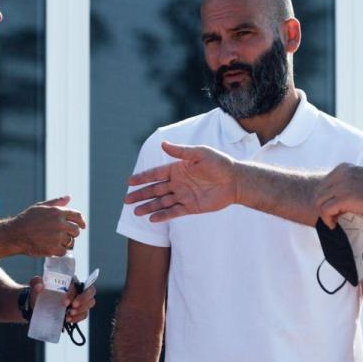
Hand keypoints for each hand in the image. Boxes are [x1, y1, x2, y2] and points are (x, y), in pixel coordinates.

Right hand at [8, 196, 85, 256]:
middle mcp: (60, 224)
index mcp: (58, 212)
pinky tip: (52, 248)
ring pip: (70, 242)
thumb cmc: (27, 219)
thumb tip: (69, 197)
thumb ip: (56, 202)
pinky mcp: (53, 248)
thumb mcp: (40, 207)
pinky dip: (59, 251)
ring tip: (54, 241)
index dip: (81, 222)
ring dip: (65, 243)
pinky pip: (64, 252)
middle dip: (72, 233)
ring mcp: (57, 237)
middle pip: (76, 230)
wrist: (15, 234)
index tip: (83, 226)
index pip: (77, 216)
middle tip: (64, 235)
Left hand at [27, 276, 96, 323]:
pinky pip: (84, 314)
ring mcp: (80, 301)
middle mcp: (78, 289)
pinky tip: (69, 320)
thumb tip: (39, 287)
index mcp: (70, 280)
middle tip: (73, 307)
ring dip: (82, 310)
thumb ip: (36, 282)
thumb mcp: (35, 284)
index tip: (65, 302)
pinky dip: (78, 318)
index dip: (73, 293)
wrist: (36, 306)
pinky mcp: (78, 311)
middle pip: (90, 291)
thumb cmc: (39, 292)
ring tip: (69, 315)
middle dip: (84, 299)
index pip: (77, 284)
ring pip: (90, 303)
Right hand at [124, 141, 238, 222]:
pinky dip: (163, 215)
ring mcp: (184, 195)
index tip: (129, 182)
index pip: (156, 174)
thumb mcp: (200, 154)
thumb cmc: (220, 164)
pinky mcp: (191, 207)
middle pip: (155, 189)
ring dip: (149, 206)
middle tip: (126, 199)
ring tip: (135, 211)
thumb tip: (162, 143)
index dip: (143, 178)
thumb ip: (181, 152)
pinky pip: (174, 212)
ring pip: (162, 202)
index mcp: (178, 169)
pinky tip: (152, 218)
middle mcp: (178, 183)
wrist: (236, 181)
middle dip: (141, 194)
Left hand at [315, 164, 362, 228]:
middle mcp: (339, 175)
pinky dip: (327, 219)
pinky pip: (325, 210)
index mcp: (343, 169)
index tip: (331, 208)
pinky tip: (334, 224)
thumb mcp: (361, 178)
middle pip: (318, 192)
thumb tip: (338, 198)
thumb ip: (348, 183)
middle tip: (330, 216)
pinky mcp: (343, 198)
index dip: (325, 198)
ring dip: (323, 214)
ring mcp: (340, 186)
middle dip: (321, 206)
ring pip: (319, 201)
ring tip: (333, 221)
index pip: (323, 184)